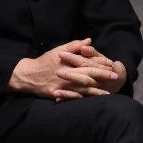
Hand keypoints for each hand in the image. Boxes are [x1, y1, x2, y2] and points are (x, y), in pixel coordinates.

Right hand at [7, 38, 121, 99]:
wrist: (27, 75)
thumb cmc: (45, 61)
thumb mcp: (58, 50)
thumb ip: (74, 45)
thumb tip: (89, 41)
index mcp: (67, 61)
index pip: (87, 61)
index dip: (99, 63)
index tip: (110, 63)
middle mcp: (66, 73)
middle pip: (87, 74)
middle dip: (102, 75)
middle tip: (115, 76)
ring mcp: (62, 85)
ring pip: (82, 88)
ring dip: (96, 90)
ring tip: (108, 92)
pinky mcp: (57, 94)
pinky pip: (72, 97)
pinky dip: (83, 99)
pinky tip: (92, 101)